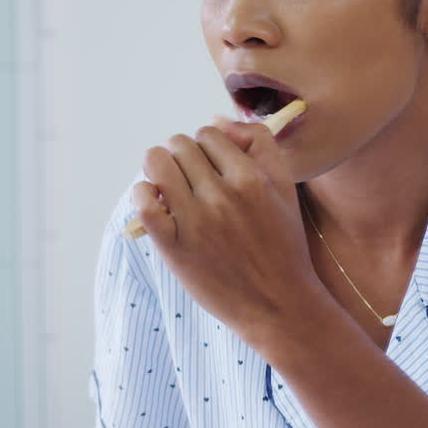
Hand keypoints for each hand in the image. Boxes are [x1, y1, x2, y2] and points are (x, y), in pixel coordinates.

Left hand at [131, 119, 325, 342]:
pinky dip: (143, 194)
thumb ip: (259, 145)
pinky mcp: (174, 247)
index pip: (208, 133)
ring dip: (159, 169)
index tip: (209, 166)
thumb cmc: (282, 245)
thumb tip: (218, 121)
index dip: (205, 147)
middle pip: (180, 145)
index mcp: (251, 178)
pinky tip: (155, 203)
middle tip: (189, 179)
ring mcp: (196, 221)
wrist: (279, 305)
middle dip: (181, 156)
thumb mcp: (285, 188)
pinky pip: (143, 200)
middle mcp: (222, 195)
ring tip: (169, 187)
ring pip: (157, 164)